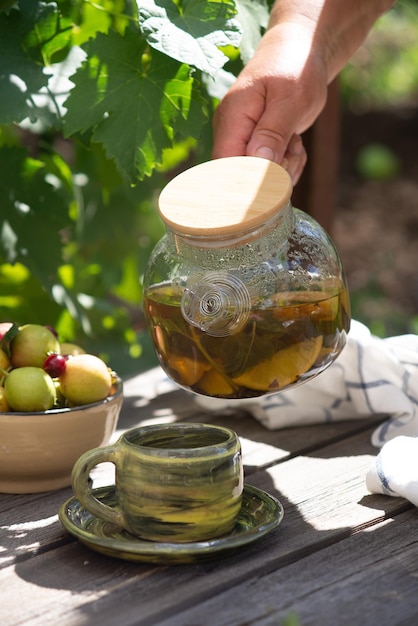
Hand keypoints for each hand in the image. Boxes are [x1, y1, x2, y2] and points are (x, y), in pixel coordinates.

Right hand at [212, 22, 327, 184]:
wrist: (300, 52)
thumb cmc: (295, 68)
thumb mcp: (290, 100)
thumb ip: (273, 132)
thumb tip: (258, 162)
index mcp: (232, 120)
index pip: (227, 168)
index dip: (251, 182)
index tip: (279, 172)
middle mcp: (230, 134)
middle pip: (242, 179)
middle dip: (274, 175)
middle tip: (293, 148)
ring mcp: (242, 142)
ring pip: (258, 180)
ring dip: (284, 170)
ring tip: (295, 143)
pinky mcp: (254, 148)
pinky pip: (269, 173)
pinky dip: (287, 166)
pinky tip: (294, 146)